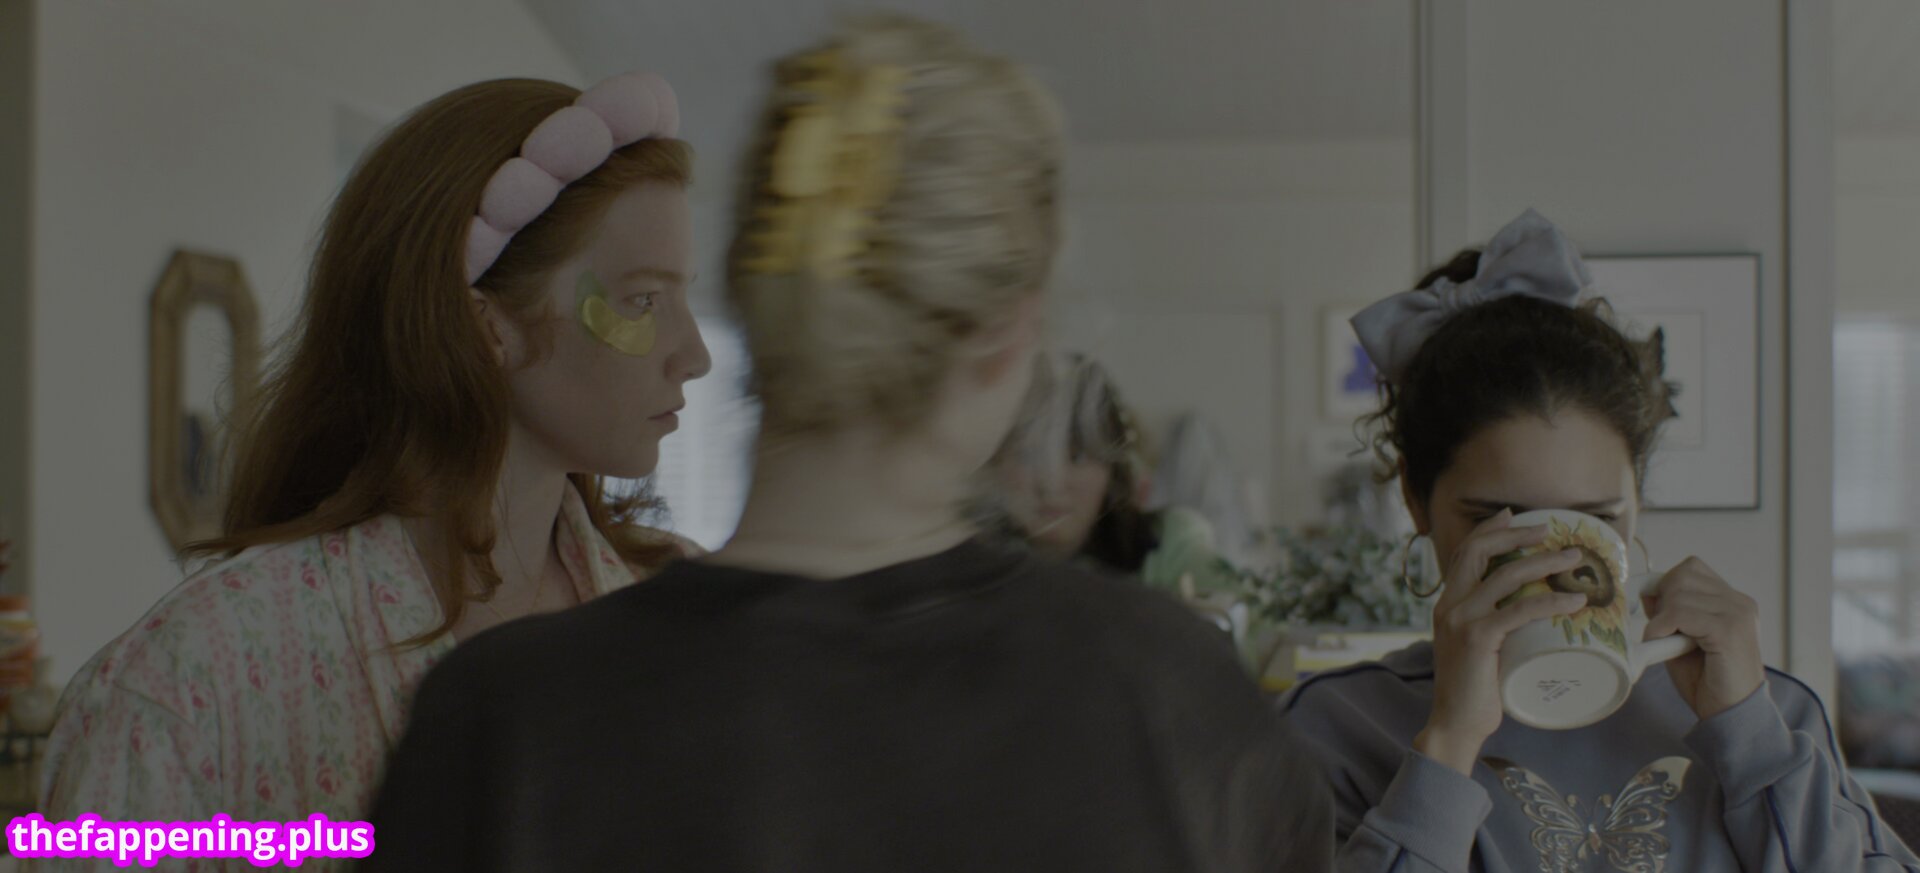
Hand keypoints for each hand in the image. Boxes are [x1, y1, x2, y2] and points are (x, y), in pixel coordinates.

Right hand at [1416, 509, 1589, 774]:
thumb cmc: (1474, 692)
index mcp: (1447, 604)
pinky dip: (1550, 601)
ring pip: (1505, 574)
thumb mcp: (1479, 648)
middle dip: (1516, 533)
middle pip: (1479, 550)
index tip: (1514, 515)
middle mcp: (1449, 605)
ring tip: (1574, 558)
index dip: (1489, 529)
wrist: (1455, 724)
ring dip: (1544, 561)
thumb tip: (1530, 613)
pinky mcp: (1478, 638)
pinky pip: (1519, 610)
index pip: (1463, 553)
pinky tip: (1574, 600)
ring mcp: (1461, 620)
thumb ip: (1494, 626)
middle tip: (1549, 530)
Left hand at [1643, 557, 1764, 720]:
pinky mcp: (1730, 630)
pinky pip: (1681, 613)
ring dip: (1661, 617)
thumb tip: (1647, 590)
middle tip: (1661, 630)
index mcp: (1732, 601)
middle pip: (1683, 574)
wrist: (1732, 715)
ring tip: (1664, 642)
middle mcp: (1739, 602)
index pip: (1691, 568)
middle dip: (1662, 599)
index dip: (1666, 585)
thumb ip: (1669, 613)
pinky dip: (1662, 627)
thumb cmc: (1707, 681)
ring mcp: (1738, 613)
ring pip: (1679, 592)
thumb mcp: (1681, 640)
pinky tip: (1664, 645)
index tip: (1657, 611)